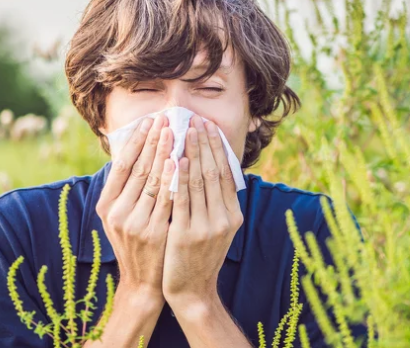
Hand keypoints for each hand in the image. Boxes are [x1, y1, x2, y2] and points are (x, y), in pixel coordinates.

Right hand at [95, 114, 174, 307]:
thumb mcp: (122, 216)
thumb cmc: (136, 242)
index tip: (149, 121)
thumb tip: (137, 150)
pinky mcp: (153, 233)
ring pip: (152, 181)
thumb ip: (126, 188)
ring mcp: (134, 223)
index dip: (136, 141)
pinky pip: (166, 199)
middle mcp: (117, 213)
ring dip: (164, 153)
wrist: (143, 282)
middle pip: (138, 168)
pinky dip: (173, 179)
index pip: (122, 165)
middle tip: (165, 118)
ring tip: (174, 131)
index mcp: (106, 205)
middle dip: (153, 141)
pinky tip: (180, 161)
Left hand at [162, 115, 243, 313]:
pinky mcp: (185, 234)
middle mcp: (223, 219)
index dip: (218, 148)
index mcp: (233, 215)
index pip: (226, 173)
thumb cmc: (200, 255)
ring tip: (185, 131)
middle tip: (197, 120)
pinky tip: (175, 160)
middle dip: (205, 143)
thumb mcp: (217, 228)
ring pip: (199, 181)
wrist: (191, 290)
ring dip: (192, 153)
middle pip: (214, 172)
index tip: (209, 126)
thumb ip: (217, 202)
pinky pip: (182, 199)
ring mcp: (206, 227)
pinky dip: (180, 177)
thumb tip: (214, 168)